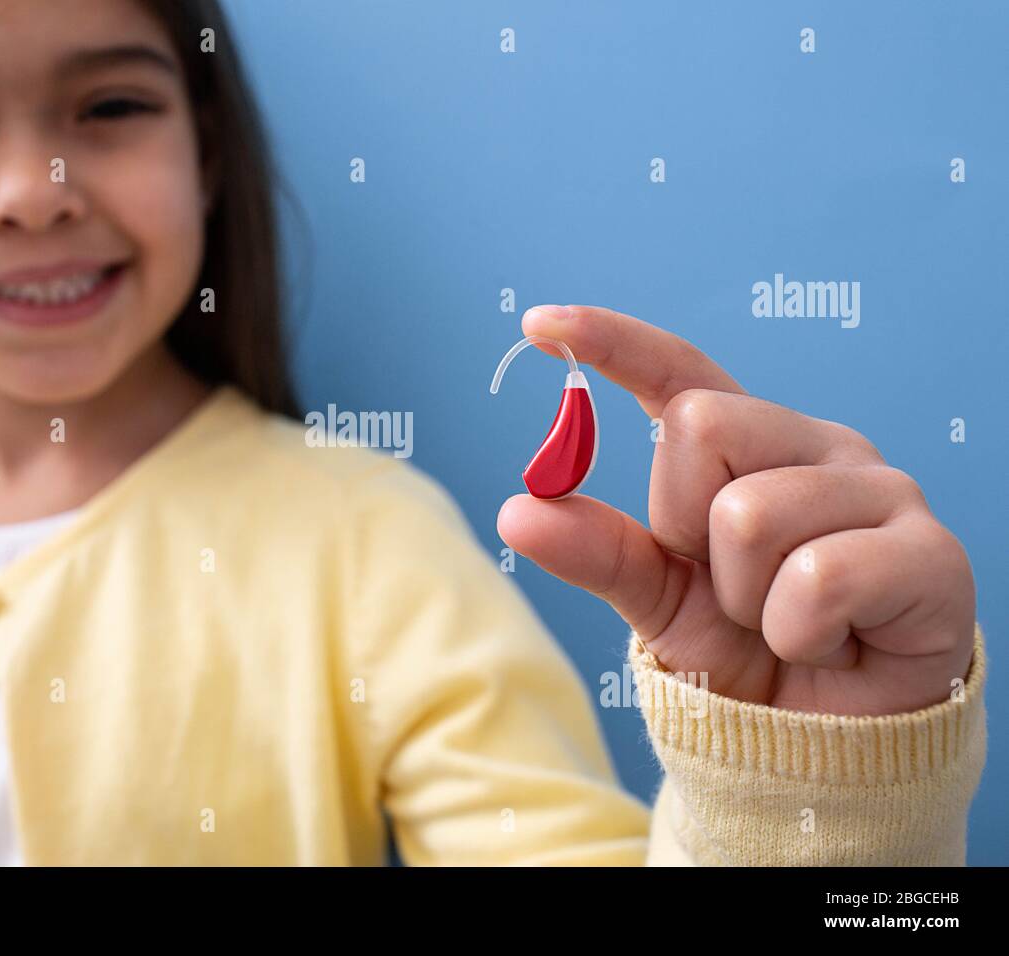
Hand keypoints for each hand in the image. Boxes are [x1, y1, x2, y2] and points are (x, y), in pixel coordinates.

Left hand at [497, 305, 975, 716]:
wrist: (823, 745)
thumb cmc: (748, 655)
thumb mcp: (656, 601)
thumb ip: (596, 551)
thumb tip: (518, 510)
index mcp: (752, 446)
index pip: (680, 373)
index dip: (611, 342)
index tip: (537, 325)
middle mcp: (817, 449)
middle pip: (700, 426)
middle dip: (687, 528)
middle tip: (731, 584)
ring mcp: (882, 492)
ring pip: (751, 513)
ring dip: (745, 598)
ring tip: (784, 622)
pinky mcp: (933, 553)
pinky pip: (819, 578)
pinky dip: (798, 632)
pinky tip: (829, 642)